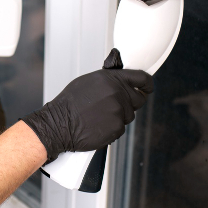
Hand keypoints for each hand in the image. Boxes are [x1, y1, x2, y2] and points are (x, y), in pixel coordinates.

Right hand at [22, 50, 152, 161]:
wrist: (59, 124)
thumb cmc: (69, 104)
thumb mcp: (88, 82)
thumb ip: (108, 80)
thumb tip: (121, 81)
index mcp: (111, 79)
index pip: (141, 78)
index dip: (147, 84)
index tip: (148, 88)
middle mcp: (117, 93)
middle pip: (138, 99)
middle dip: (130, 103)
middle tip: (115, 107)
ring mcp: (118, 111)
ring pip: (128, 115)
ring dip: (118, 117)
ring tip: (99, 117)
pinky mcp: (117, 128)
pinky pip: (120, 128)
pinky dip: (111, 129)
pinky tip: (97, 125)